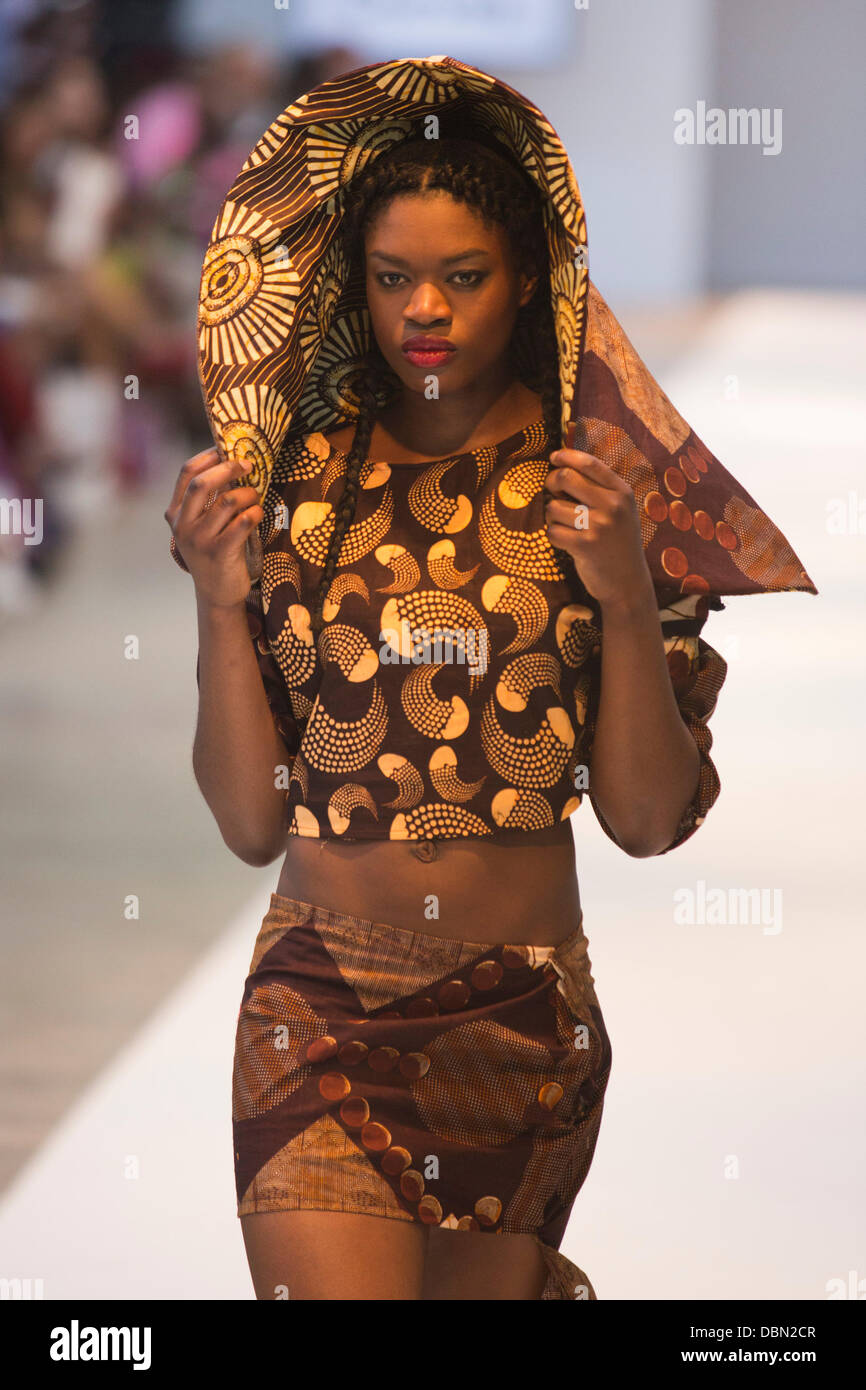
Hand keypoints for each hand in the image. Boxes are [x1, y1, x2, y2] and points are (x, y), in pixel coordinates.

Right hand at [164, 446, 262, 607]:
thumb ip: (207, 500)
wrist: (216, 593)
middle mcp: (183, 525)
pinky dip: (255, 513)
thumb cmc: (214, 552)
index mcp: (175, 513)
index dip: (208, 456)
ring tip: (255, 498)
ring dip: (248, 494)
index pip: (187, 473)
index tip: (226, 450)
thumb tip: (231, 463)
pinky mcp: (219, 552)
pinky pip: (242, 522)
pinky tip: (257, 514)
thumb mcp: (201, 525)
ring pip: (227, 501)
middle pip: (203, 483)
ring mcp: (199, 540)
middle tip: (248, 465)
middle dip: (229, 468)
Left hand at [543, 447, 653, 608]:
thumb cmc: (618, 544)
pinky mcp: (584, 546)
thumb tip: (565, 466)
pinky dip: (553, 536)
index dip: (567, 456)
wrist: (627, 583)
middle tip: (553, 493)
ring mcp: (599, 526)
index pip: (590, 463)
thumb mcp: (622, 512)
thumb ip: (601, 489)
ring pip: (554, 507)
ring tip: (565, 526)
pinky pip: (552, 531)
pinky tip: (566, 542)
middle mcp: (613, 506)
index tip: (554, 457)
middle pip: (565, 478)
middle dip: (551, 483)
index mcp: (622, 493)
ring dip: (552, 516)